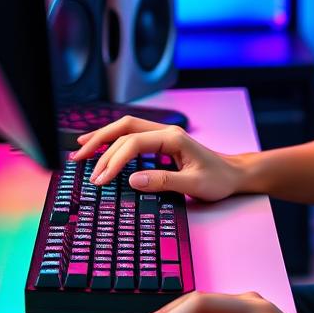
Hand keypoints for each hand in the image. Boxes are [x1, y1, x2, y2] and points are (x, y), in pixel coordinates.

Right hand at [68, 116, 242, 201]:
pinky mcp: (161, 143)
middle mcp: (166, 132)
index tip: (100, 179)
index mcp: (173, 138)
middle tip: (79, 160)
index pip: (134, 142)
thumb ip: (164, 181)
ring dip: (103, 138)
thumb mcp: (194, 184)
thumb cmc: (218, 179)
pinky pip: (132, 136)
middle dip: (100, 142)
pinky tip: (101, 147)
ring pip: (127, 129)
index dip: (113, 160)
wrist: (234, 173)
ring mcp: (164, 135)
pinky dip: (114, 141)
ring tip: (80, 150)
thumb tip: (133, 179)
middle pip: (125, 128)